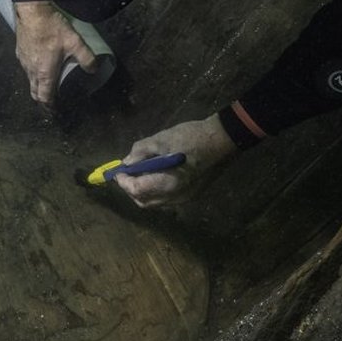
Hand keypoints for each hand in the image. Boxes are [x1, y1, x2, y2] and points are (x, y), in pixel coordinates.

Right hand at [14, 1, 96, 106]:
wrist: (32, 11)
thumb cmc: (52, 28)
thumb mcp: (75, 42)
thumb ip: (86, 57)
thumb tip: (94, 70)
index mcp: (45, 73)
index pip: (45, 97)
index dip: (50, 107)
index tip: (54, 111)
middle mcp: (32, 71)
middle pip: (35, 92)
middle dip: (42, 100)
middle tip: (51, 103)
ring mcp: (24, 62)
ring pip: (30, 81)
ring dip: (38, 86)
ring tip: (47, 85)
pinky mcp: (20, 52)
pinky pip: (26, 69)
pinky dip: (33, 73)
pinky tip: (40, 66)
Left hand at [114, 114, 237, 207]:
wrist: (223, 140)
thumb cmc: (192, 137)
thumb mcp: (162, 139)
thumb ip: (140, 152)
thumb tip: (127, 162)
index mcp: (167, 183)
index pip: (136, 190)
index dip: (123, 182)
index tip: (118, 172)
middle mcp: (174, 197)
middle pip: (143, 201)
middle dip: (131, 189)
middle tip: (127, 174)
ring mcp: (184, 199)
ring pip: (155, 203)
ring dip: (143, 192)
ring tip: (141, 174)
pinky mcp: (191, 196)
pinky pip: (166, 200)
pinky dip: (155, 192)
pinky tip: (156, 177)